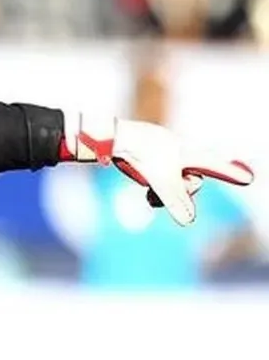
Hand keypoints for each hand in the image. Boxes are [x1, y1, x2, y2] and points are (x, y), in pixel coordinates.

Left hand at [68, 115, 253, 225]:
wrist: (111, 139)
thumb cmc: (140, 155)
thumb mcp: (160, 181)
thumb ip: (176, 201)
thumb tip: (188, 221)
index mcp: (187, 153)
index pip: (213, 165)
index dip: (229, 172)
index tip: (248, 178)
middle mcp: (178, 151)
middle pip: (188, 180)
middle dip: (175, 192)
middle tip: (156, 197)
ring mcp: (163, 152)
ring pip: (170, 180)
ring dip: (161, 190)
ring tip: (147, 192)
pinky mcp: (147, 154)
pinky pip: (156, 174)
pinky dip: (151, 184)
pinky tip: (143, 188)